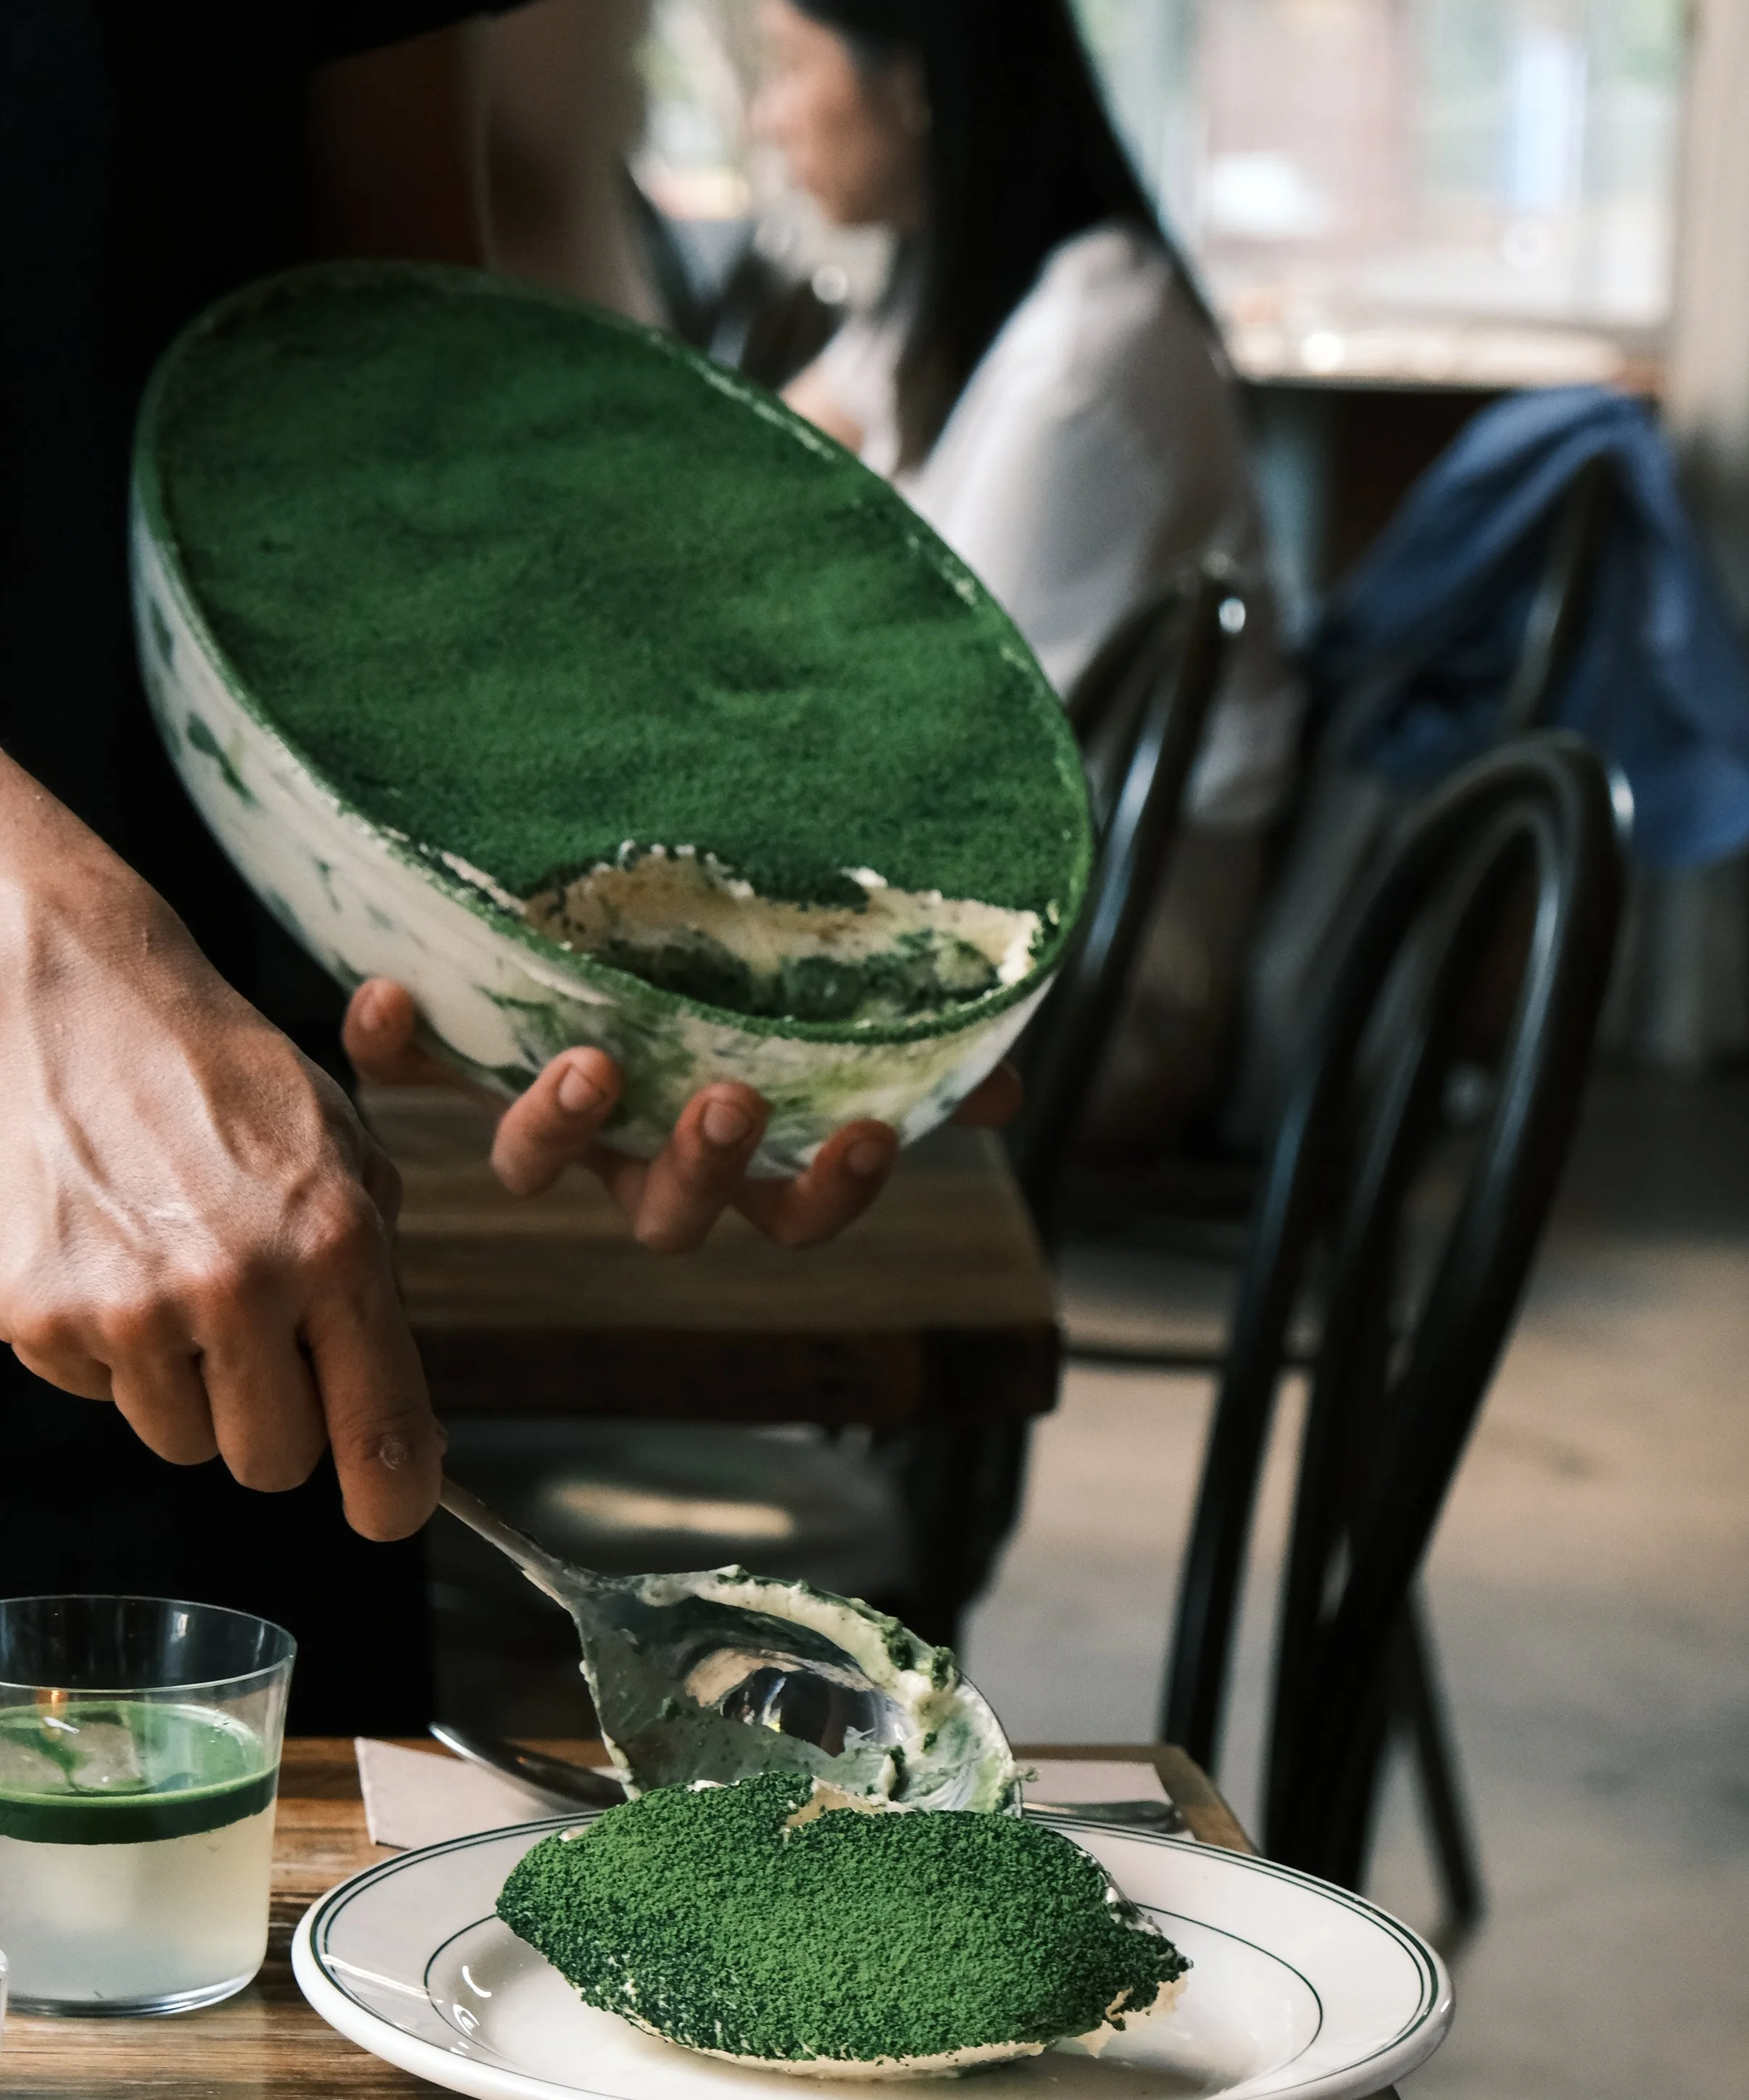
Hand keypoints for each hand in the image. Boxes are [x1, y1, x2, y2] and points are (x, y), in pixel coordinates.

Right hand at [0, 797, 440, 1540]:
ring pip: (179, 1437)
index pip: (379, 1430)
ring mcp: (127, 1308)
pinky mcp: (35, 1316)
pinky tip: (109, 1257)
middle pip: (271, 1461)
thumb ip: (376, 1286)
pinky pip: (96, 1393)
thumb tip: (402, 1430)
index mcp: (335, 1246)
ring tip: (172, 1275)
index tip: (390, 1509)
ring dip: (185, 1383)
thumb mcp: (343, 1154)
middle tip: (255, 1343)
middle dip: (273, 1421)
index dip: (392, 1494)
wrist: (79, 1001)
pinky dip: (106, 1349)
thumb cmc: (220, 1077)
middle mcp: (235, 1286)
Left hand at [343, 980, 1020, 1254]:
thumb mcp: (817, 988)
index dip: (827, 1189)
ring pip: (533, 1169)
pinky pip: (408, 1080)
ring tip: (587, 1059)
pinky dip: (394, 1046)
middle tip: (725, 1101)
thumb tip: (1009, 1081)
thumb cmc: (713, 951)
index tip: (864, 1133)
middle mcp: (629, 1150)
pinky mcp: (449, 1063)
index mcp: (723, 1145)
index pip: (790, 1212)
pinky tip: (389, 994)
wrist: (557, 886)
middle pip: (666, 1212)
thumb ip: (906, 1035)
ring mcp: (537, 1114)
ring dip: (560, 1126)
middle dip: (698, 1166)